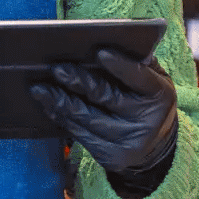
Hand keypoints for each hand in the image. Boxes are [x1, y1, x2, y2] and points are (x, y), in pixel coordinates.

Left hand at [29, 47, 178, 194]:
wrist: (156, 147)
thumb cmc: (147, 102)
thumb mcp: (154, 80)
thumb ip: (138, 63)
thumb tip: (109, 41)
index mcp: (159, 94)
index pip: (139, 77)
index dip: (120, 65)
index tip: (99, 52)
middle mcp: (146, 121)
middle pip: (106, 97)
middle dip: (78, 82)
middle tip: (56, 69)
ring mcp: (127, 141)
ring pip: (86, 118)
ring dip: (59, 101)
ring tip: (40, 89)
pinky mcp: (110, 156)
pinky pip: (80, 135)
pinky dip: (62, 118)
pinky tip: (49, 106)